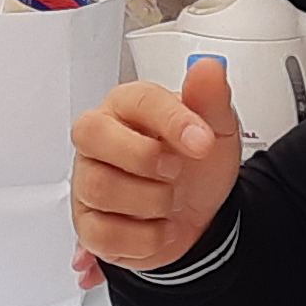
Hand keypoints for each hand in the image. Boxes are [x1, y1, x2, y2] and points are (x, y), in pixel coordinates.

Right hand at [71, 61, 243, 270]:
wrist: (202, 217)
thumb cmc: (197, 165)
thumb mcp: (218, 130)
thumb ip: (211, 98)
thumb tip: (207, 68)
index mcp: (128, 107)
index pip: (137, 100)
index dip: (172, 121)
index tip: (202, 141)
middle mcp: (100, 139)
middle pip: (92, 134)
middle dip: (144, 158)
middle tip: (176, 170)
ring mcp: (87, 181)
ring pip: (100, 187)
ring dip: (152, 201)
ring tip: (170, 199)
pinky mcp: (87, 224)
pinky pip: (104, 232)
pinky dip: (146, 237)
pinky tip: (159, 226)